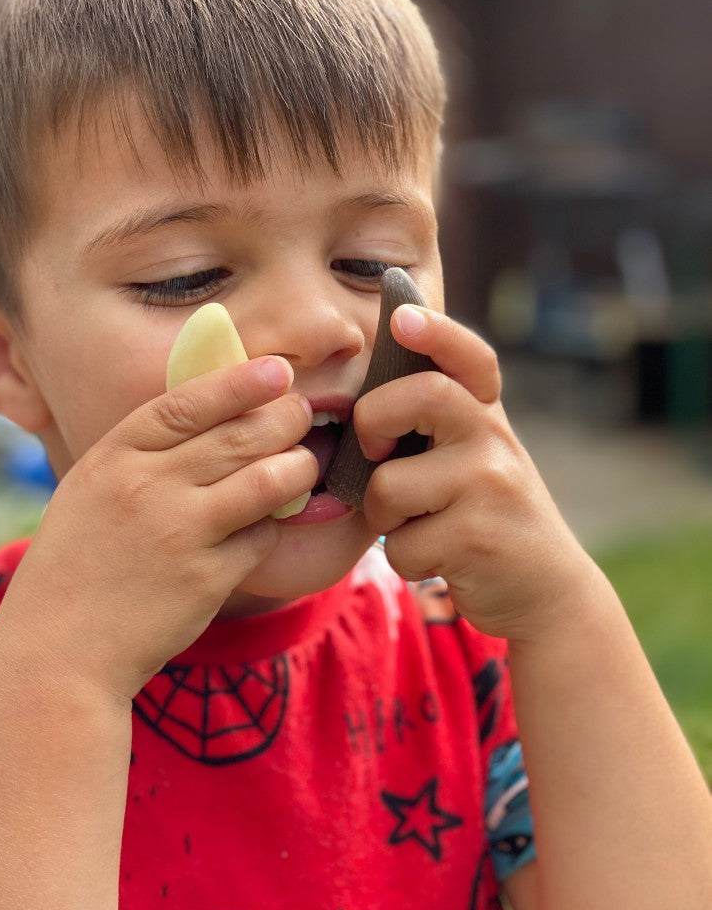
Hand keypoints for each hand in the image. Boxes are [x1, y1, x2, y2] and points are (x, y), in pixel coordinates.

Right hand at [0, 357, 315, 700]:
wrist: (58, 650)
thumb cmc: (75, 566)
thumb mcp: (89, 491)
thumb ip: (139, 456)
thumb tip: (211, 418)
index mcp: (113, 458)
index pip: (188, 402)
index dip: (239, 381)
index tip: (277, 369)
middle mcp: (147, 488)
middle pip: (239, 435)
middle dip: (285, 418)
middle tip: (303, 415)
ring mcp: (180, 534)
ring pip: (267, 480)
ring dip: (298, 467)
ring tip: (304, 465)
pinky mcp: (207, 579)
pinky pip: (262, 537)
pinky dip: (272, 527)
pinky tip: (265, 525)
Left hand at [354, 305, 588, 641]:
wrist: (548, 592)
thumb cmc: (489, 520)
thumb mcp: (477, 460)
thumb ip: (439, 425)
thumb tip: (362, 396)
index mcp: (488, 416)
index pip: (469, 359)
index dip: (437, 332)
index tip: (403, 318)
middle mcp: (494, 440)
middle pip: (420, 396)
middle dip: (373, 422)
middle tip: (375, 452)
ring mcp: (489, 486)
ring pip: (389, 485)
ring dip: (384, 518)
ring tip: (419, 527)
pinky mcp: (475, 537)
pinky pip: (399, 544)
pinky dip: (405, 560)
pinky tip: (439, 560)